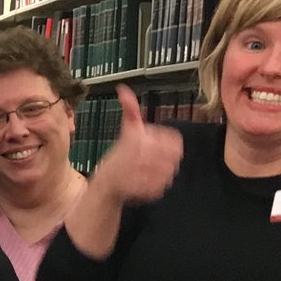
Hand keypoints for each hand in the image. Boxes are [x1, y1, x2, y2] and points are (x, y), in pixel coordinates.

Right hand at [94, 86, 182, 206]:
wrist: (105, 184)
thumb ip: (130, 110)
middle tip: (152, 161)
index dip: (167, 145)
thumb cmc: (118, 157)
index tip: (157, 147)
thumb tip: (123, 89)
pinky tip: (145, 182)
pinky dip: (157, 186)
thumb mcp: (127, 130)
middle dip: (165, 160)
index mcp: (139, 139)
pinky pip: (163, 186)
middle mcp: (141, 156)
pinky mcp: (145, 190)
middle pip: (174, 157)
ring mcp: (143, 174)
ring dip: (162, 173)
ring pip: (170, 172)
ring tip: (148, 171)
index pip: (175, 142)